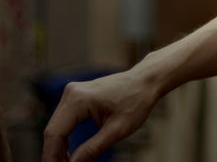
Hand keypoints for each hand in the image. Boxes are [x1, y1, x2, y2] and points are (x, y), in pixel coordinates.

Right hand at [41, 69, 159, 161]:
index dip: (52, 157)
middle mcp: (71, 93)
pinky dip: (65, 137)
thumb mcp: (118, 129)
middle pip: (52, 131)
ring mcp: (72, 93)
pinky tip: (70, 153)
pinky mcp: (76, 96)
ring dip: (59, 147)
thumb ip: (93, 149)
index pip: (54, 134)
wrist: (147, 80)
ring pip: (56, 127)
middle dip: (55, 154)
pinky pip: (63, 121)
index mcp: (78, 99)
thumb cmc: (137, 101)